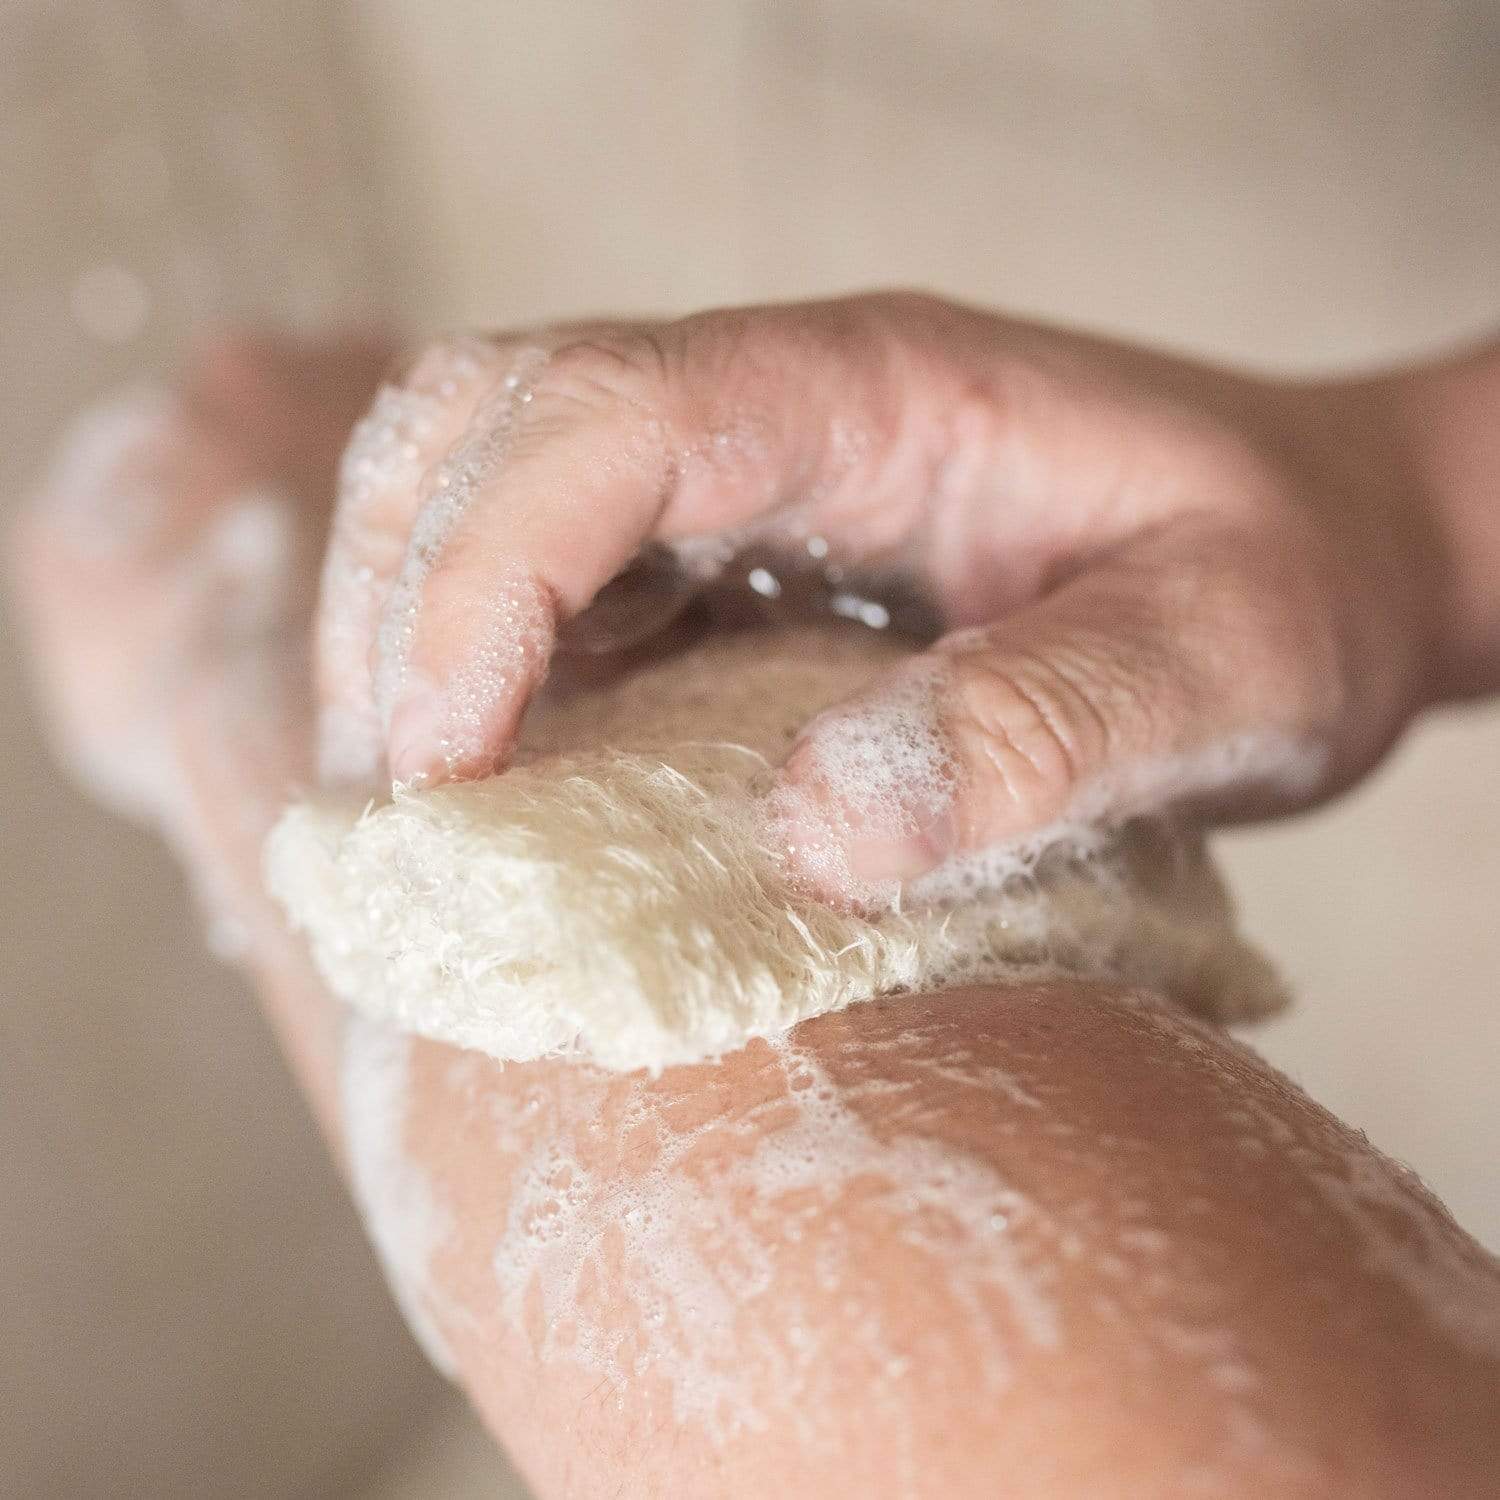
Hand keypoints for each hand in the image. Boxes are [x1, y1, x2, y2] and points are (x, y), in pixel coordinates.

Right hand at [313, 293, 1495, 895]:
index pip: (605, 420)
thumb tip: (814, 835)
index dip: (486, 579)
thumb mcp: (1222, 664)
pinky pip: (567, 578)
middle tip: (398, 800)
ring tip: (413, 800)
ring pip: (491, 480)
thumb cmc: (1290, 586)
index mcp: (873, 388)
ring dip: (414, 626)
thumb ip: (1043, 731)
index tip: (448, 765)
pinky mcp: (745, 553)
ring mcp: (752, 475)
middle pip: (492, 419)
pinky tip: (501, 783)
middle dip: (399, 594)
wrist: (1331, 550)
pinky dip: (492, 671)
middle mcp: (780, 404)